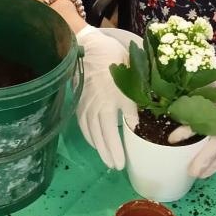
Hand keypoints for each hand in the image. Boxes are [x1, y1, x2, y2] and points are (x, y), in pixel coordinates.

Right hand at [75, 26, 142, 169]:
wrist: (91, 47)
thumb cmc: (115, 60)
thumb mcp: (130, 79)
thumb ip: (132, 104)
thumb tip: (136, 125)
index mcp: (110, 102)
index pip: (112, 133)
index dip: (116, 150)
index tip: (121, 164)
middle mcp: (95, 107)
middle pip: (100, 137)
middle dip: (108, 154)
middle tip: (115, 167)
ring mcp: (85, 105)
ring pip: (90, 133)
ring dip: (98, 148)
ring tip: (106, 160)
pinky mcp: (79, 101)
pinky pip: (82, 124)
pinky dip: (88, 136)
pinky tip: (94, 142)